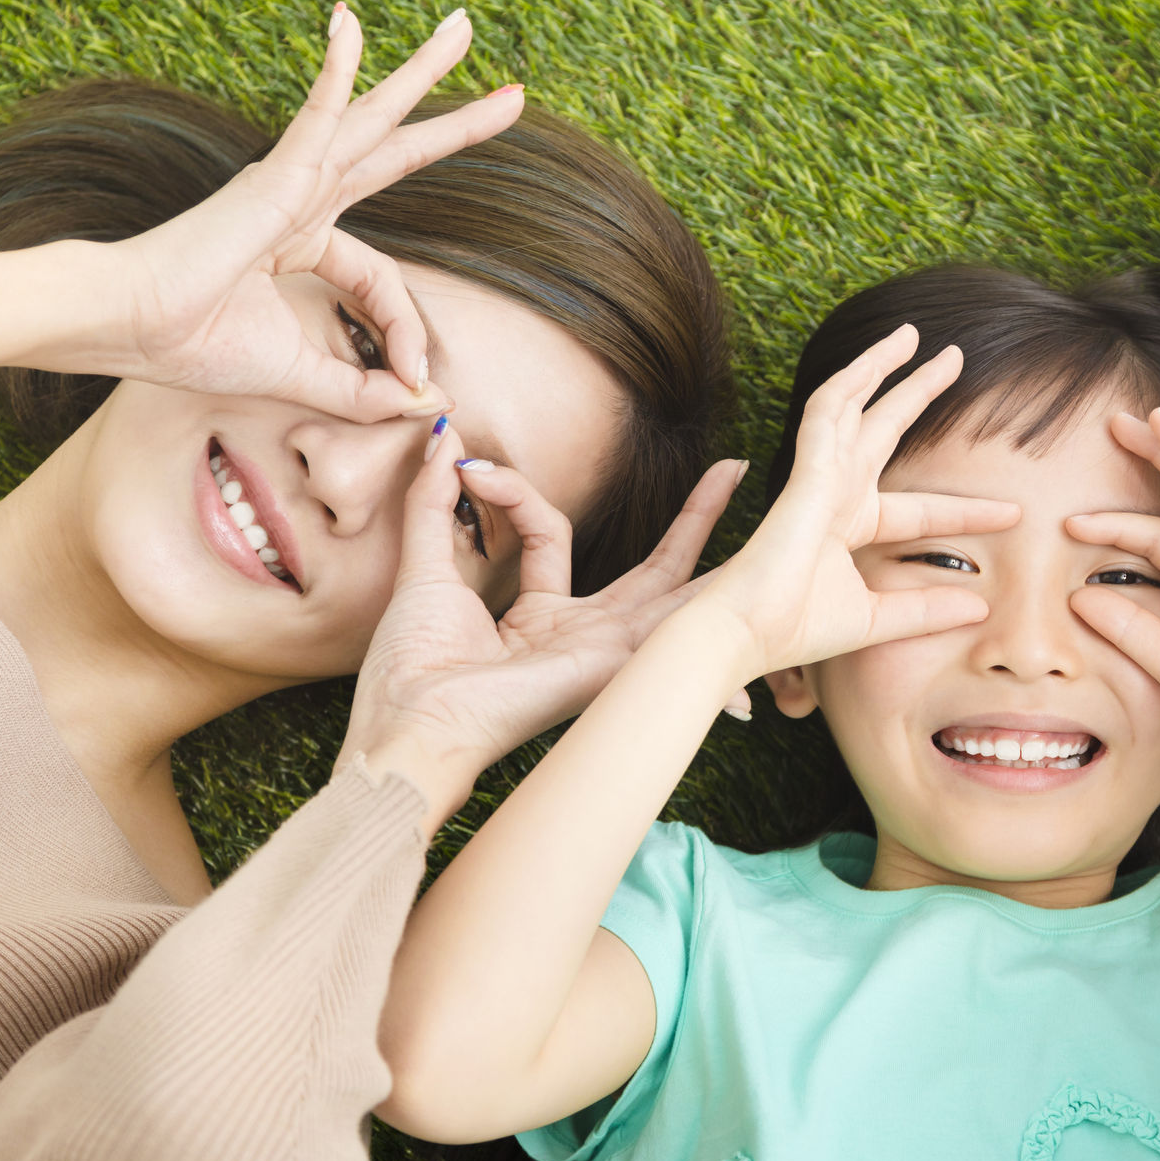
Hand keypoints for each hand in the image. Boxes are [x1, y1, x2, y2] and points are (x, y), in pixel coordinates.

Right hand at [82, 4, 523, 418]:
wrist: (128, 329)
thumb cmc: (192, 346)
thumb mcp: (301, 376)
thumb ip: (363, 391)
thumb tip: (426, 401)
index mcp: (302, 240)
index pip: (384, 281)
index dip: (408, 332)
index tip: (416, 378)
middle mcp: (301, 198)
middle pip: (396, 150)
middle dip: (455, 120)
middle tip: (513, 92)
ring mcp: (287, 181)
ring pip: (373, 119)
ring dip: (420, 74)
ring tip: (463, 30)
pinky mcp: (272, 177)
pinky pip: (317, 116)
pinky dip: (336, 73)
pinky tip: (348, 26)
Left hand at [340, 429, 745, 823]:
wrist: (409, 722)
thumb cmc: (410, 670)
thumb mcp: (426, 568)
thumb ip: (435, 504)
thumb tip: (444, 438)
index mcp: (541, 621)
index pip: (552, 532)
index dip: (516, 491)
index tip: (469, 467)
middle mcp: (585, 638)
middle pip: (657, 568)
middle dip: (695, 518)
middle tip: (731, 468)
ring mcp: (606, 652)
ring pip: (676, 585)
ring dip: (709, 531)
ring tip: (743, 478)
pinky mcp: (612, 661)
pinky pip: (668, 616)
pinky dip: (709, 588)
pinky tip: (750, 571)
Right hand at [692, 324, 1019, 682]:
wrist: (745, 633)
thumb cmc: (796, 629)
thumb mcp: (879, 618)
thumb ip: (925, 610)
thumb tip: (981, 607)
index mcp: (849, 526)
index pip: (921, 509)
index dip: (967, 509)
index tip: (1014, 511)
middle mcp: (835, 494)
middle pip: (884, 429)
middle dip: (917, 392)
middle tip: (954, 358)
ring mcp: (817, 478)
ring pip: (850, 404)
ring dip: (879, 367)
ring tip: (913, 334)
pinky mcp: (804, 473)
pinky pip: (827, 413)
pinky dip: (848, 384)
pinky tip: (876, 359)